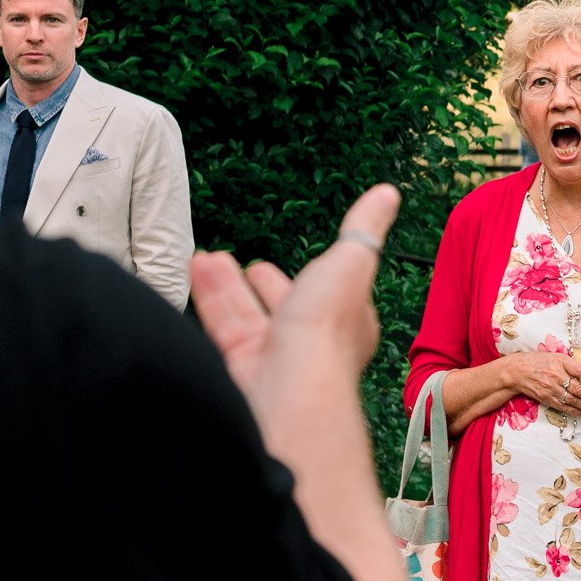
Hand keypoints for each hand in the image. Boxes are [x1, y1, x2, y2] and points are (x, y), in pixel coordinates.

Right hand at [191, 183, 397, 412]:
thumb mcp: (352, 261)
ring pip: (243, 315)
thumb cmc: (326, 329)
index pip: (323, 292)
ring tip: (202, 258)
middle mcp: (309, 344)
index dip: (306, 276)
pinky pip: (220, 327)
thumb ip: (363, 228)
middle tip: (233, 263)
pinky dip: (207, 298)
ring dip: (223, 284)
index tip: (284, 264)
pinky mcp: (241, 369)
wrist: (289, 387)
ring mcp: (273, 358)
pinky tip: (192, 275)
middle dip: (254, 283)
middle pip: (277, 305)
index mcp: (343, 322)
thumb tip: (388, 193)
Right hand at [505, 351, 580, 413]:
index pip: (580, 371)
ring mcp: (551, 388)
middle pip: (578, 389)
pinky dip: (575, 410)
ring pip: (572, 400)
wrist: (517, 371)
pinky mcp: (546, 398)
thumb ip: (572, 365)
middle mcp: (556, 375)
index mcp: (560, 362)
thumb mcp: (556, 357)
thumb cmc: (539, 361)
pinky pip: (563, 406)